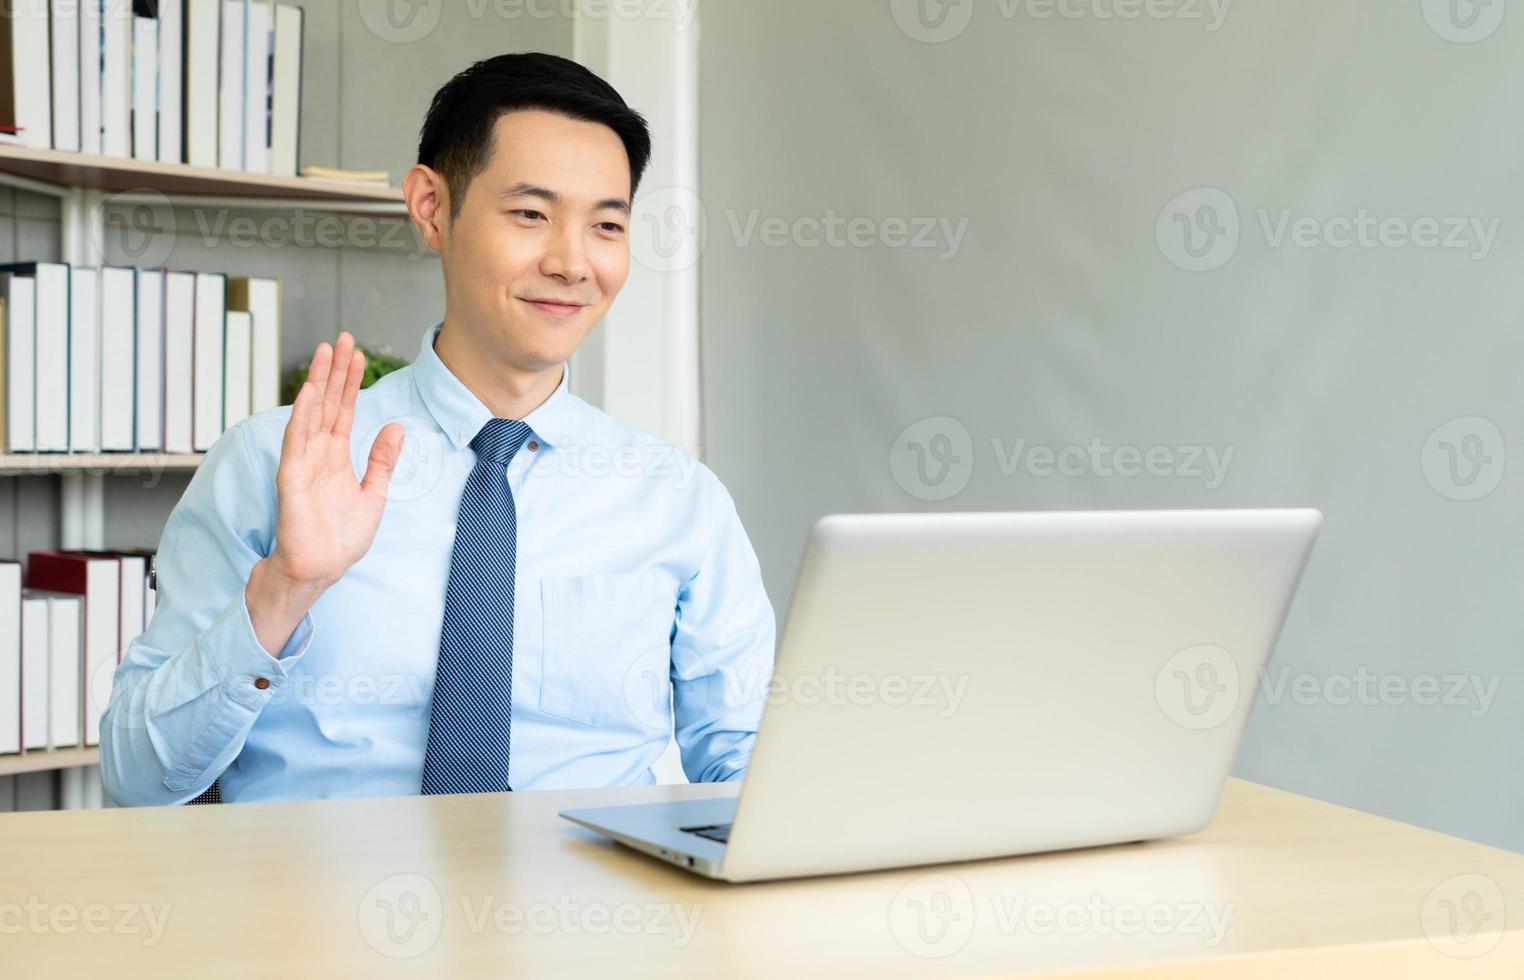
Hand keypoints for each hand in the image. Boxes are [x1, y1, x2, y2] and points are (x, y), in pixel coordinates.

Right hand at [266, 332, 405, 587]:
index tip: (356, 354)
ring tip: (325, 351)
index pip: (344, 410)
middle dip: (334, 371)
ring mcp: (303, 463)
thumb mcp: (373, 494)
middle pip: (328, 403)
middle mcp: (318, 454)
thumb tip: (396, 427)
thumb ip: (382, 461)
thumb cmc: (341, 538)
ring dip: (318, 382)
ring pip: (312, 413)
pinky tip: (309, 392)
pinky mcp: (292, 478)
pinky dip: (302, 416)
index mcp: (336, 457)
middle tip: (341, 338)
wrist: (321, 568)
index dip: (350, 382)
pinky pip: (296, 441)